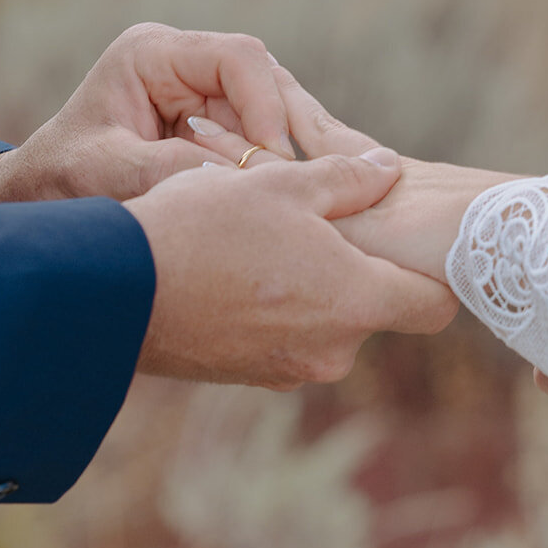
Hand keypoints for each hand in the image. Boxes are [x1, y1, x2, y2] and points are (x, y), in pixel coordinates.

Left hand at [0, 24, 294, 204]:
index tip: (273, 159)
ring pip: (276, 111)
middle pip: (267, 82)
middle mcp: (185, 62)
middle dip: (287, 132)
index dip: (265, 104)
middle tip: (302, 181)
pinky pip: (265, 140)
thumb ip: (166, 170)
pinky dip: (278, 168)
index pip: (236, 58)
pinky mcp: (217, 124)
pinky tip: (286, 197)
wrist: (41, 196)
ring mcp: (205, 92)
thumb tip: (238, 179)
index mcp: (151, 53)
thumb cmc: (61, 179)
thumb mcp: (106, 174)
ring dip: (287, 153)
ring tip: (295, 194)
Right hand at [205, 70, 547, 400]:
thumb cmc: (201, 227)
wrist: (112, 289)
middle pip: (375, 309)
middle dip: (359, 268)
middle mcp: (330, 351)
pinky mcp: (248, 376)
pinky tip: (236, 267)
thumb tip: (390, 171)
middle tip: (322, 219)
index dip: (435, 273)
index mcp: (354, 303)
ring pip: (327, 321)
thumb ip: (348, 179)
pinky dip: (276, 306)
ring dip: (312, 285)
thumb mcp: (280, 183)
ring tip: (267, 237)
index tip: (422, 242)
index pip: (434, 305)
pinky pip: (284, 336)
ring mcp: (287, 369)